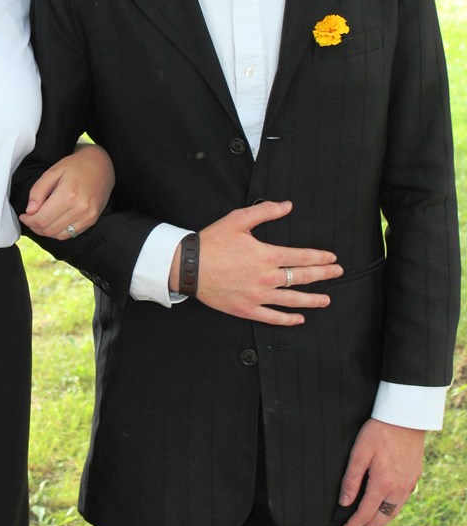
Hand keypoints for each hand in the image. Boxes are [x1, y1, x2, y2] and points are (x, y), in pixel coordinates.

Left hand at [20, 144, 114, 239]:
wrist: (102, 164)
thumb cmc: (76, 165)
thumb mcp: (53, 171)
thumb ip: (38, 191)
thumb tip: (30, 211)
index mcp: (68, 194)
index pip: (42, 219)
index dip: (28, 221)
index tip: (24, 216)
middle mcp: (80, 207)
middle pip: (49, 229)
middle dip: (35, 227)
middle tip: (30, 219)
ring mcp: (88, 215)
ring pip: (59, 235)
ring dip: (46, 231)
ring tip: (40, 221)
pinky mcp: (92, 220)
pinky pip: (71, 234)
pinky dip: (58, 232)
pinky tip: (53, 222)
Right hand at [185, 200, 342, 324]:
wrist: (188, 266)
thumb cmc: (212, 241)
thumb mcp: (238, 219)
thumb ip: (266, 211)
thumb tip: (288, 205)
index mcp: (266, 255)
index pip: (301, 257)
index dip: (320, 258)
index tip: (332, 258)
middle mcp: (266, 278)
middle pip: (302, 277)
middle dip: (323, 275)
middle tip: (338, 273)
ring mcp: (257, 296)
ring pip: (292, 300)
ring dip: (312, 300)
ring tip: (326, 300)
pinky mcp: (246, 309)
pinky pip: (271, 317)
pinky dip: (287, 319)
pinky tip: (299, 319)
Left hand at [336, 419, 424, 525]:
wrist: (406, 417)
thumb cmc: (378, 431)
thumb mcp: (359, 452)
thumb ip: (351, 479)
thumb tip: (343, 503)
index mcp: (383, 484)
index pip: (364, 514)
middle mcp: (398, 489)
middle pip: (380, 521)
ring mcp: (408, 485)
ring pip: (392, 515)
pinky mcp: (413, 478)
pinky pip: (399, 504)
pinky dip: (388, 515)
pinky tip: (382, 516)